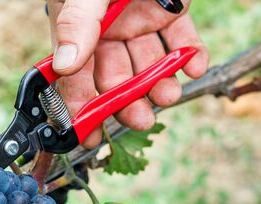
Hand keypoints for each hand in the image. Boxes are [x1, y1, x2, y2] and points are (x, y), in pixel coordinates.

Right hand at [46, 0, 208, 147]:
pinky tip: (194, 63)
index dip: (80, 106)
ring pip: (150, 64)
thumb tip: (66, 66)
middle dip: (127, 100)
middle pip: (115, 76)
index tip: (88, 134)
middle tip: (140, 118)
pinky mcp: (173, 10)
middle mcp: (108, 30)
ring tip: (169, 94)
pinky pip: (182, 40)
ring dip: (160, 83)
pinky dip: (191, 54)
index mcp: (78, 27)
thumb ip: (77, 24)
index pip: (74, 75)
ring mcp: (141, 20)